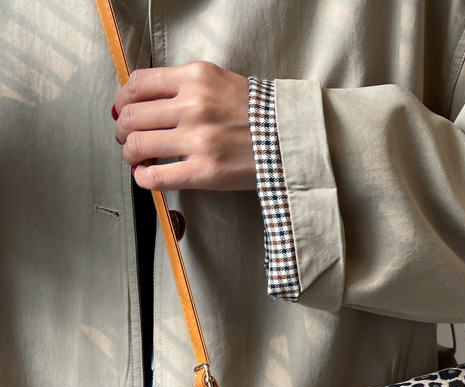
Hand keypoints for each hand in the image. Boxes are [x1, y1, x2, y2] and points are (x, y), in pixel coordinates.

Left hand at [113, 61, 255, 191]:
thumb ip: (184, 86)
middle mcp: (194, 106)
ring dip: (130, 154)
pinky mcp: (205, 172)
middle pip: (133, 116)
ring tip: (139, 157)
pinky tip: (146, 176)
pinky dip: (143, 177)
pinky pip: (157, 176)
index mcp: (195, 78)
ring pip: (138, 145)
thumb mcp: (219, 82)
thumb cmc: (257, 115)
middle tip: (128, 137)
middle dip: (123, 129)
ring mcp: (199, 140)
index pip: (139, 83)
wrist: (289, 140)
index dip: (123, 99)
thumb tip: (145, 103)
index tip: (125, 111)